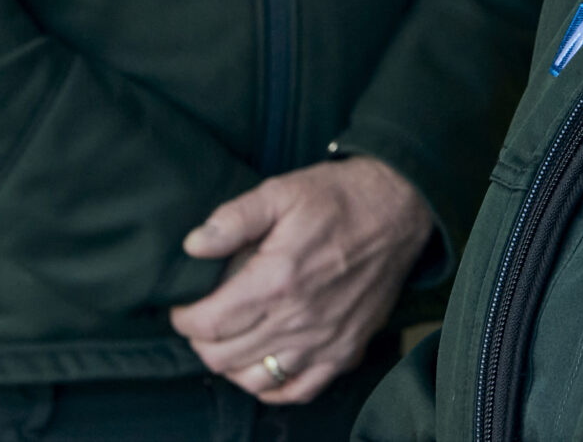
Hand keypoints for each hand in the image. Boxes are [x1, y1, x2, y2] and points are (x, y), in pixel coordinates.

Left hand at [170, 156, 434, 404]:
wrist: (399, 210)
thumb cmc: (338, 198)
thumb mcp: (281, 191)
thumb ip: (233, 219)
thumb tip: (192, 245)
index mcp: (277, 280)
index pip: (209, 324)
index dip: (184, 320)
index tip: (183, 307)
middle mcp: (299, 320)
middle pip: (224, 358)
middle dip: (202, 342)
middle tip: (204, 319)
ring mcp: (325, 342)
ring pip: (255, 380)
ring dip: (232, 365)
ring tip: (230, 340)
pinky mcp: (346, 351)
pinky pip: (299, 390)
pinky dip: (274, 386)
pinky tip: (265, 364)